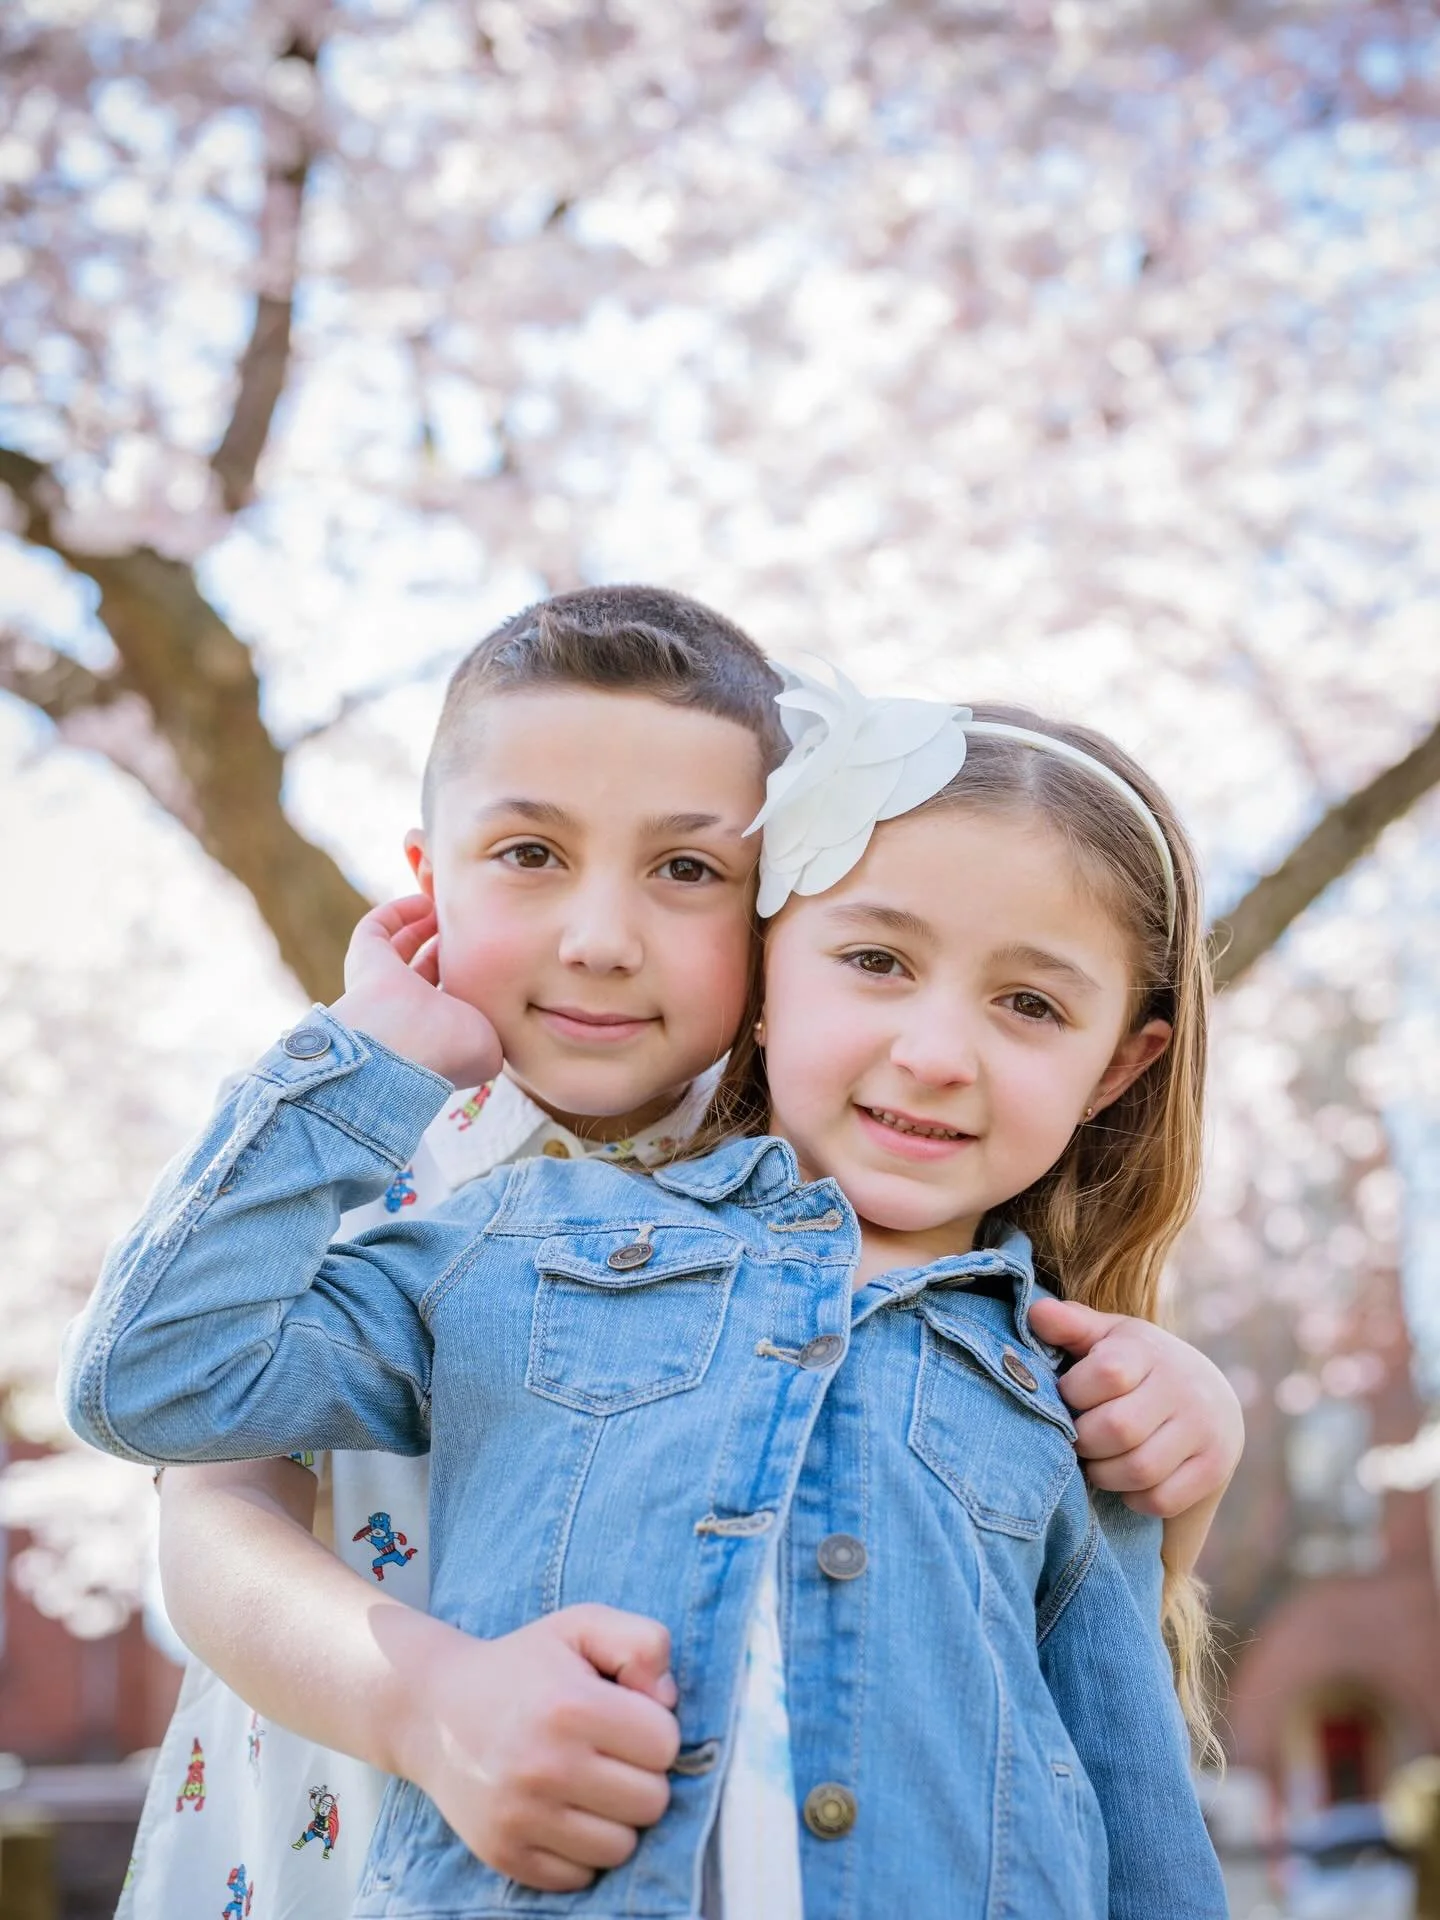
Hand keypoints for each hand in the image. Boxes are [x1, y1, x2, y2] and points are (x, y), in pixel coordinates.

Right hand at [329, 895, 503, 1087]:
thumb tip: (510, 1016)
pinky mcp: (365, 958)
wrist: (402, 1049)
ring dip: (422, 925)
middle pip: (424, 971)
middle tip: (471, 926)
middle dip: (446, 948)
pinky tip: (425, 900)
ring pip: (399, 948)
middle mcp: (406, 1009)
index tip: (493, 954)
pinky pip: (377, 928)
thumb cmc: (451, 1050)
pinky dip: (398, 911)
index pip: (450, 1002)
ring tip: (448, 908)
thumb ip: (502, 1027)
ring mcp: (382, 984)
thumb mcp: (491, 1043)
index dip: (469, 977)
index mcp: (435, 1032)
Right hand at [391, 1603, 680, 1892]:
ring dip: (615, 1818)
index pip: (665, 1744)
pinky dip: (580, 1851)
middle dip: (640, 1776)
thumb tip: (667, 1702)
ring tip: (587, 1785)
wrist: (434, 1710)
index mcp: (570, 1705)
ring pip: (621, 1848)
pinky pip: (580, 1877)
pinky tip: (561, 1813)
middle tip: (608, 1754)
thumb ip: (643, 1643)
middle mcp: (544, 1766)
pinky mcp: (504, 1854)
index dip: (653, 1728)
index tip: (626, 1717)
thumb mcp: (582, 1626)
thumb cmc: (523, 1665)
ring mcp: (521, 1817)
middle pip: (652, 1802)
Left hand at [1026, 1298, 1243, 1519]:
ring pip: (1139, 1469)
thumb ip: (1071, 1325)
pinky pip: (1162, 1499)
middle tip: (1078, 1439)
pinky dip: (1134, 1498)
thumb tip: (1035, 1312)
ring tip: (1097, 1462)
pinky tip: (1128, 1482)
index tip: (1069, 1397)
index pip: (1107, 1373)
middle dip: (1084, 1441)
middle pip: (1118, 1428)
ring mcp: (1204, 1429)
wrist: (1210, 1398)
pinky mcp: (1215, 1467)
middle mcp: (1184, 1387)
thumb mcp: (1108, 1337)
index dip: (1074, 1392)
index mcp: (1150, 1350)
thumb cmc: (1139, 1367)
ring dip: (1104, 1474)